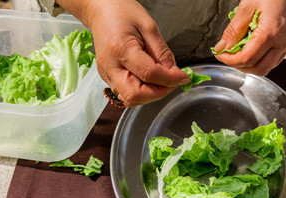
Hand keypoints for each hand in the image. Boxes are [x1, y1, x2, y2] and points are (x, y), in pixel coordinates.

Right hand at [57, 0, 189, 106]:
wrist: (101, 11)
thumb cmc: (124, 13)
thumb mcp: (149, 27)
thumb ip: (162, 52)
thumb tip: (174, 73)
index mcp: (121, 49)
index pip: (149, 74)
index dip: (170, 79)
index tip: (183, 77)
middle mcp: (110, 66)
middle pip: (135, 95)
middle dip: (158, 93)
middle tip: (171, 81)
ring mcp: (106, 74)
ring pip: (130, 99)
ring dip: (150, 95)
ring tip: (161, 79)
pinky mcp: (107, 78)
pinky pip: (126, 94)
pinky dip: (142, 92)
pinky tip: (149, 80)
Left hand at [213, 0, 285, 75]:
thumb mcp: (246, 7)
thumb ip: (233, 30)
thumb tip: (222, 47)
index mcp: (271, 32)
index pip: (247, 59)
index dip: (230, 61)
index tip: (220, 54)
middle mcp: (284, 41)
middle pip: (259, 69)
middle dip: (240, 67)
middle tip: (229, 57)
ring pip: (268, 67)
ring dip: (251, 65)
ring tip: (240, 53)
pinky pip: (276, 58)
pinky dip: (262, 58)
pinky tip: (254, 48)